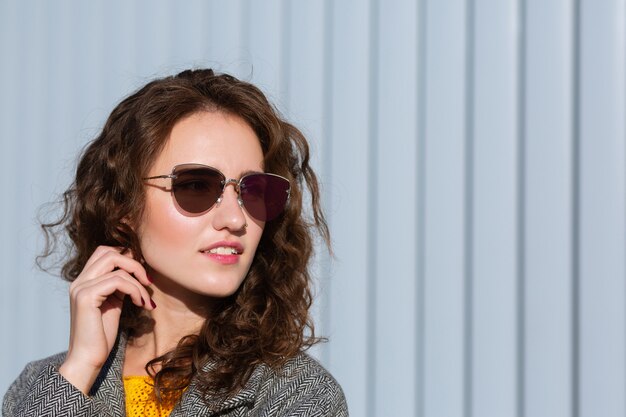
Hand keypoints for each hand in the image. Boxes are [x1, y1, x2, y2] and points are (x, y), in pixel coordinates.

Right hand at [58, 246, 153, 393]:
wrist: (88, 359)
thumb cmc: (102, 335)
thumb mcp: (113, 303)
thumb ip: (119, 285)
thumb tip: (136, 270)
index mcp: (83, 281)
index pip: (104, 252)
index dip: (127, 257)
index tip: (143, 275)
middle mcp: (78, 281)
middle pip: (108, 252)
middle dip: (134, 263)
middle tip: (148, 281)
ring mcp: (80, 288)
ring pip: (115, 263)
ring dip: (137, 280)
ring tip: (145, 299)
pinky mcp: (85, 297)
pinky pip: (117, 280)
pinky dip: (134, 289)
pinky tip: (141, 303)